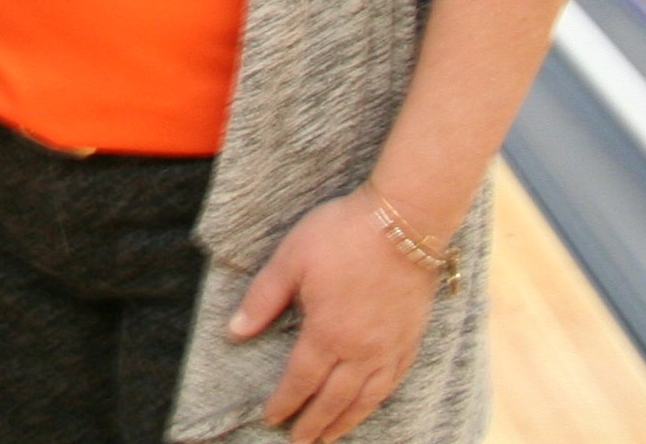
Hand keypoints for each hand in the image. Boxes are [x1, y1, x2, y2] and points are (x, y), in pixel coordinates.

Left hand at [229, 190, 443, 441]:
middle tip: (299, 442)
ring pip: (366, 399)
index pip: (300, 380)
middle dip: (314, 424)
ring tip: (330, 437)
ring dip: (345, 422)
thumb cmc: (342, 235)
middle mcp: (360, 351)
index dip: (285, 402)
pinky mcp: (410, 340)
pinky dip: (376, 401)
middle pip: (334, 400)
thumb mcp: (290, 259)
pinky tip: (369, 405)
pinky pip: (392, 383)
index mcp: (327, 333)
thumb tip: (235, 332)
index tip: (271, 418)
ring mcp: (389, 348)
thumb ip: (263, 299)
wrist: (404, 223)